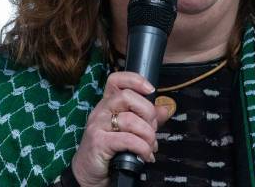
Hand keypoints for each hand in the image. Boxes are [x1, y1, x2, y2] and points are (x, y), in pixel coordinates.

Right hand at [71, 72, 172, 186]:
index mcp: (108, 104)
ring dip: (148, 135)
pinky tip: (145, 155)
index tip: (150, 90)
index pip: (116, 80)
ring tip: (150, 146)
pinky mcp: (98, 142)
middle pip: (127, 96)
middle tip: (153, 128)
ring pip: (130, 120)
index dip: (135, 80)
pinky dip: (142, 148)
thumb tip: (165, 109)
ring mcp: (98, 125)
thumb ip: (147, 119)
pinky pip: (128, 139)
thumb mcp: (130, 131)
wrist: (88, 174)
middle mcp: (101, 111)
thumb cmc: (109, 150)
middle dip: (148, 112)